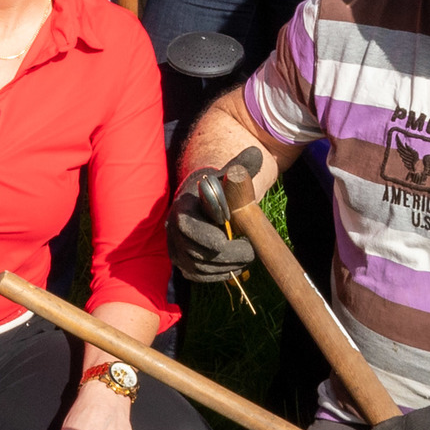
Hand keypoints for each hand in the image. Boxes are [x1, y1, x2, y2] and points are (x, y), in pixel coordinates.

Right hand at [169, 147, 264, 284]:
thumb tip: (256, 153)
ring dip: (225, 267)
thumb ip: (241, 168)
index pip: (188, 227)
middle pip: (196, 253)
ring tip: (246, 258)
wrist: (203, 202)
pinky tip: (235, 266)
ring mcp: (176, 249)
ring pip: (199, 268)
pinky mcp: (183, 263)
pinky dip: (218, 275)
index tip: (234, 240)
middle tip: (250, 253)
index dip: (210, 237)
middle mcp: (173, 231)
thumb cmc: (218, 188)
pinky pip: (199, 276)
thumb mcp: (228, 176)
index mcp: (183, 208)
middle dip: (226, 257)